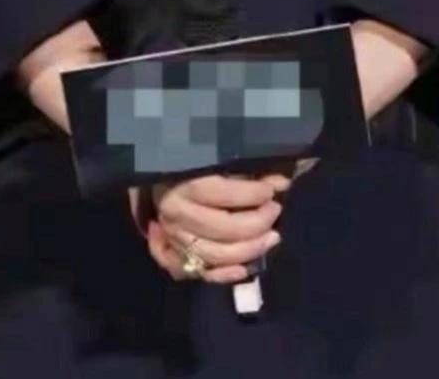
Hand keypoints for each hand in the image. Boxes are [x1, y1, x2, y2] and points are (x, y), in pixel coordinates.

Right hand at [136, 170, 289, 284]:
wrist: (158, 187)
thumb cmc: (190, 171)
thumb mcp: (215, 164)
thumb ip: (247, 172)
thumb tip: (281, 182)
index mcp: (184, 186)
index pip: (222, 193)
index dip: (252, 193)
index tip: (272, 190)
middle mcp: (176, 217)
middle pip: (223, 228)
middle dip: (257, 222)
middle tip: (276, 211)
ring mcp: (176, 241)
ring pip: (216, 255)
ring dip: (250, 250)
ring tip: (272, 237)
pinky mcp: (177, 259)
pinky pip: (204, 273)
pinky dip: (226, 275)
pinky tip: (246, 267)